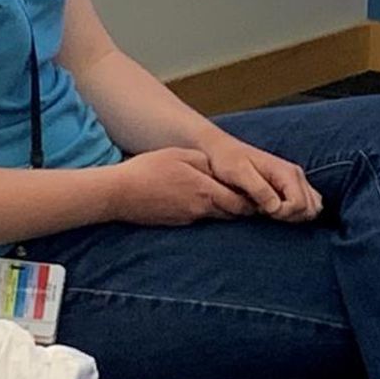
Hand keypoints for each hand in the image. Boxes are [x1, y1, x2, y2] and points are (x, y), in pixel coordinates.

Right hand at [106, 147, 254, 225]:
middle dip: (244, 207)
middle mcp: (200, 209)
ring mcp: (188, 219)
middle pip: (232, 213)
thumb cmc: (148, 169)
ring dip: (225, 210)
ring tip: (231, 199)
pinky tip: (200, 202)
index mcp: (206, 190)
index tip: (261, 195)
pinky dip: (206, 212)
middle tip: (253, 199)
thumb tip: (222, 170)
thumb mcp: (180, 155)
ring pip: (216, 217)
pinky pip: (199, 219)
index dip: (254, 200)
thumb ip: (206, 162)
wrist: (118, 194)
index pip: (241, 202)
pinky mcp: (176, 223)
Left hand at [201, 136, 322, 221]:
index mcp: (286, 172)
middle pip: (311, 209)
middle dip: (290, 217)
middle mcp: (296, 175)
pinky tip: (276, 212)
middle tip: (265, 212)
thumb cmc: (227, 160)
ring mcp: (296, 181)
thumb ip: (259, 190)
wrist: (223, 149)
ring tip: (271, 213)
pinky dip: (297, 214)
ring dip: (295, 217)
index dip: (283, 214)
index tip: (262, 211)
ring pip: (313, 208)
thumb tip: (276, 208)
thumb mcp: (238, 173)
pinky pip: (308, 205)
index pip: (300, 204)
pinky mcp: (292, 186)